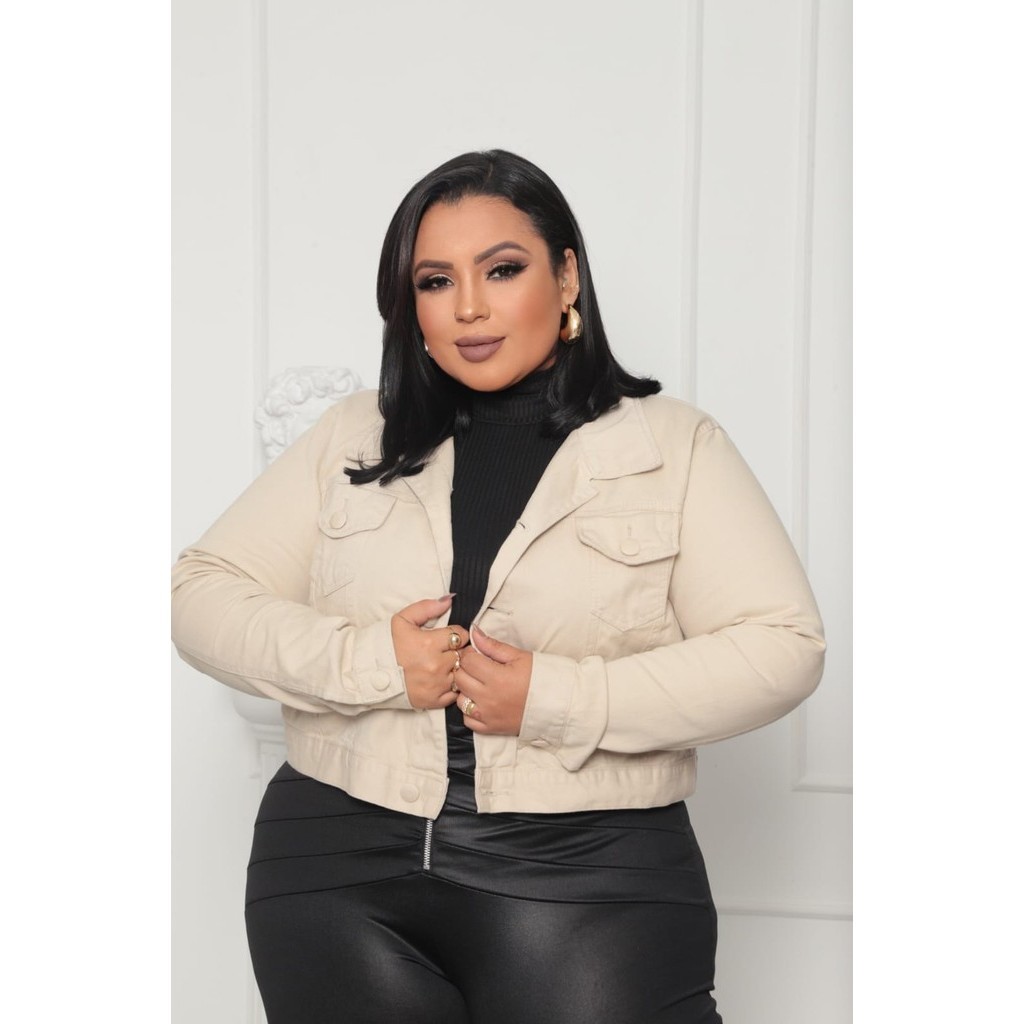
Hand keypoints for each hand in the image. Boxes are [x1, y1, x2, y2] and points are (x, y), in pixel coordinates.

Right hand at [391, 595, 468, 709]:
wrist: (370, 673)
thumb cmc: (387, 644)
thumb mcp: (403, 619)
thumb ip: (427, 607)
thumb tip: (449, 599)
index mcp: (429, 643)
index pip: (461, 635)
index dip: (456, 634)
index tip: (448, 637)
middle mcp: (435, 665)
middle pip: (463, 655)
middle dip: (457, 651)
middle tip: (445, 651)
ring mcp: (435, 685)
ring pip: (461, 674)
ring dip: (455, 669)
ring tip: (443, 666)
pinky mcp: (433, 701)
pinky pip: (455, 694)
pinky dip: (451, 687)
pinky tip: (440, 680)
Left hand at [453, 625, 532, 734]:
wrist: (558, 705)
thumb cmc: (542, 678)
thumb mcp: (520, 656)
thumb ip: (493, 646)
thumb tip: (474, 633)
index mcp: (497, 677)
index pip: (467, 660)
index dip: (470, 654)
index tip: (478, 654)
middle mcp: (489, 698)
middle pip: (459, 679)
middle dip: (465, 669)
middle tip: (478, 667)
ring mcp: (488, 715)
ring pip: (460, 700)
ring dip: (467, 690)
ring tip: (481, 685)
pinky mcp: (491, 728)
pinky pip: (468, 720)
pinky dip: (470, 711)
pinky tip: (482, 702)